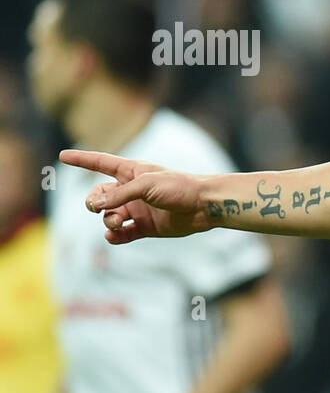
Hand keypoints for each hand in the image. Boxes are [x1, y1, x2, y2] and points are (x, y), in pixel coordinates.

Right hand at [60, 150, 212, 243]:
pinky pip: (123, 234)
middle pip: (100, 196)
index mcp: (132, 172)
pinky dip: (115, 236)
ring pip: (110, 216)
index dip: (82, 160)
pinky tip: (113, 236)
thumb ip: (119, 195)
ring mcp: (138, 210)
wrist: (203, 206)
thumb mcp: (146, 185)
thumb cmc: (178, 187)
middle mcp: (132, 190)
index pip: (101, 163)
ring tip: (119, 222)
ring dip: (109, 220)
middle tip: (97, 207)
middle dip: (93, 202)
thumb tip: (95, 206)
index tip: (63, 156)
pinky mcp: (146, 227)